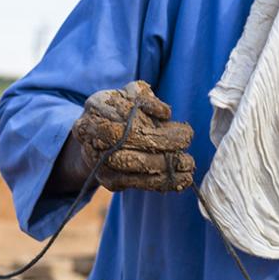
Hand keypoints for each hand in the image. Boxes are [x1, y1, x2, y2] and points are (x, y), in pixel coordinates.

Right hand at [69, 80, 194, 192]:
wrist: (98, 139)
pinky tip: (183, 179)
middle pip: (125, 138)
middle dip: (159, 140)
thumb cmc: (122, 112)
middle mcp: (89, 132)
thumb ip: (145, 98)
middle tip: (186, 140)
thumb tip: (164, 114)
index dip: (148, 113)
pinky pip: (135, 183)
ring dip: (162, 164)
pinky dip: (162, 181)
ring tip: (188, 163)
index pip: (122, 110)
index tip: (170, 115)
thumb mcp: (131, 96)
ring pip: (129, 163)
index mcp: (96, 106)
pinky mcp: (107, 179)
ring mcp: (96, 159)